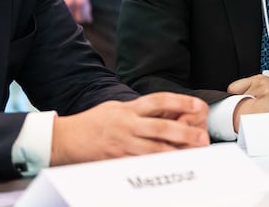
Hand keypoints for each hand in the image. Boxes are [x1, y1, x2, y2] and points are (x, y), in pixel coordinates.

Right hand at [50, 92, 208, 165]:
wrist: (66, 139)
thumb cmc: (94, 122)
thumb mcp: (117, 108)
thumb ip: (139, 110)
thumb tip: (166, 110)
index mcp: (129, 109)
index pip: (158, 101)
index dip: (180, 101)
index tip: (197, 104)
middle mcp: (127, 125)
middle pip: (161, 127)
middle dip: (184, 132)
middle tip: (202, 136)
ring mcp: (123, 144)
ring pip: (154, 149)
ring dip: (176, 152)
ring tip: (193, 154)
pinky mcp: (117, 160)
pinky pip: (141, 164)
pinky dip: (157, 165)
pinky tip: (170, 167)